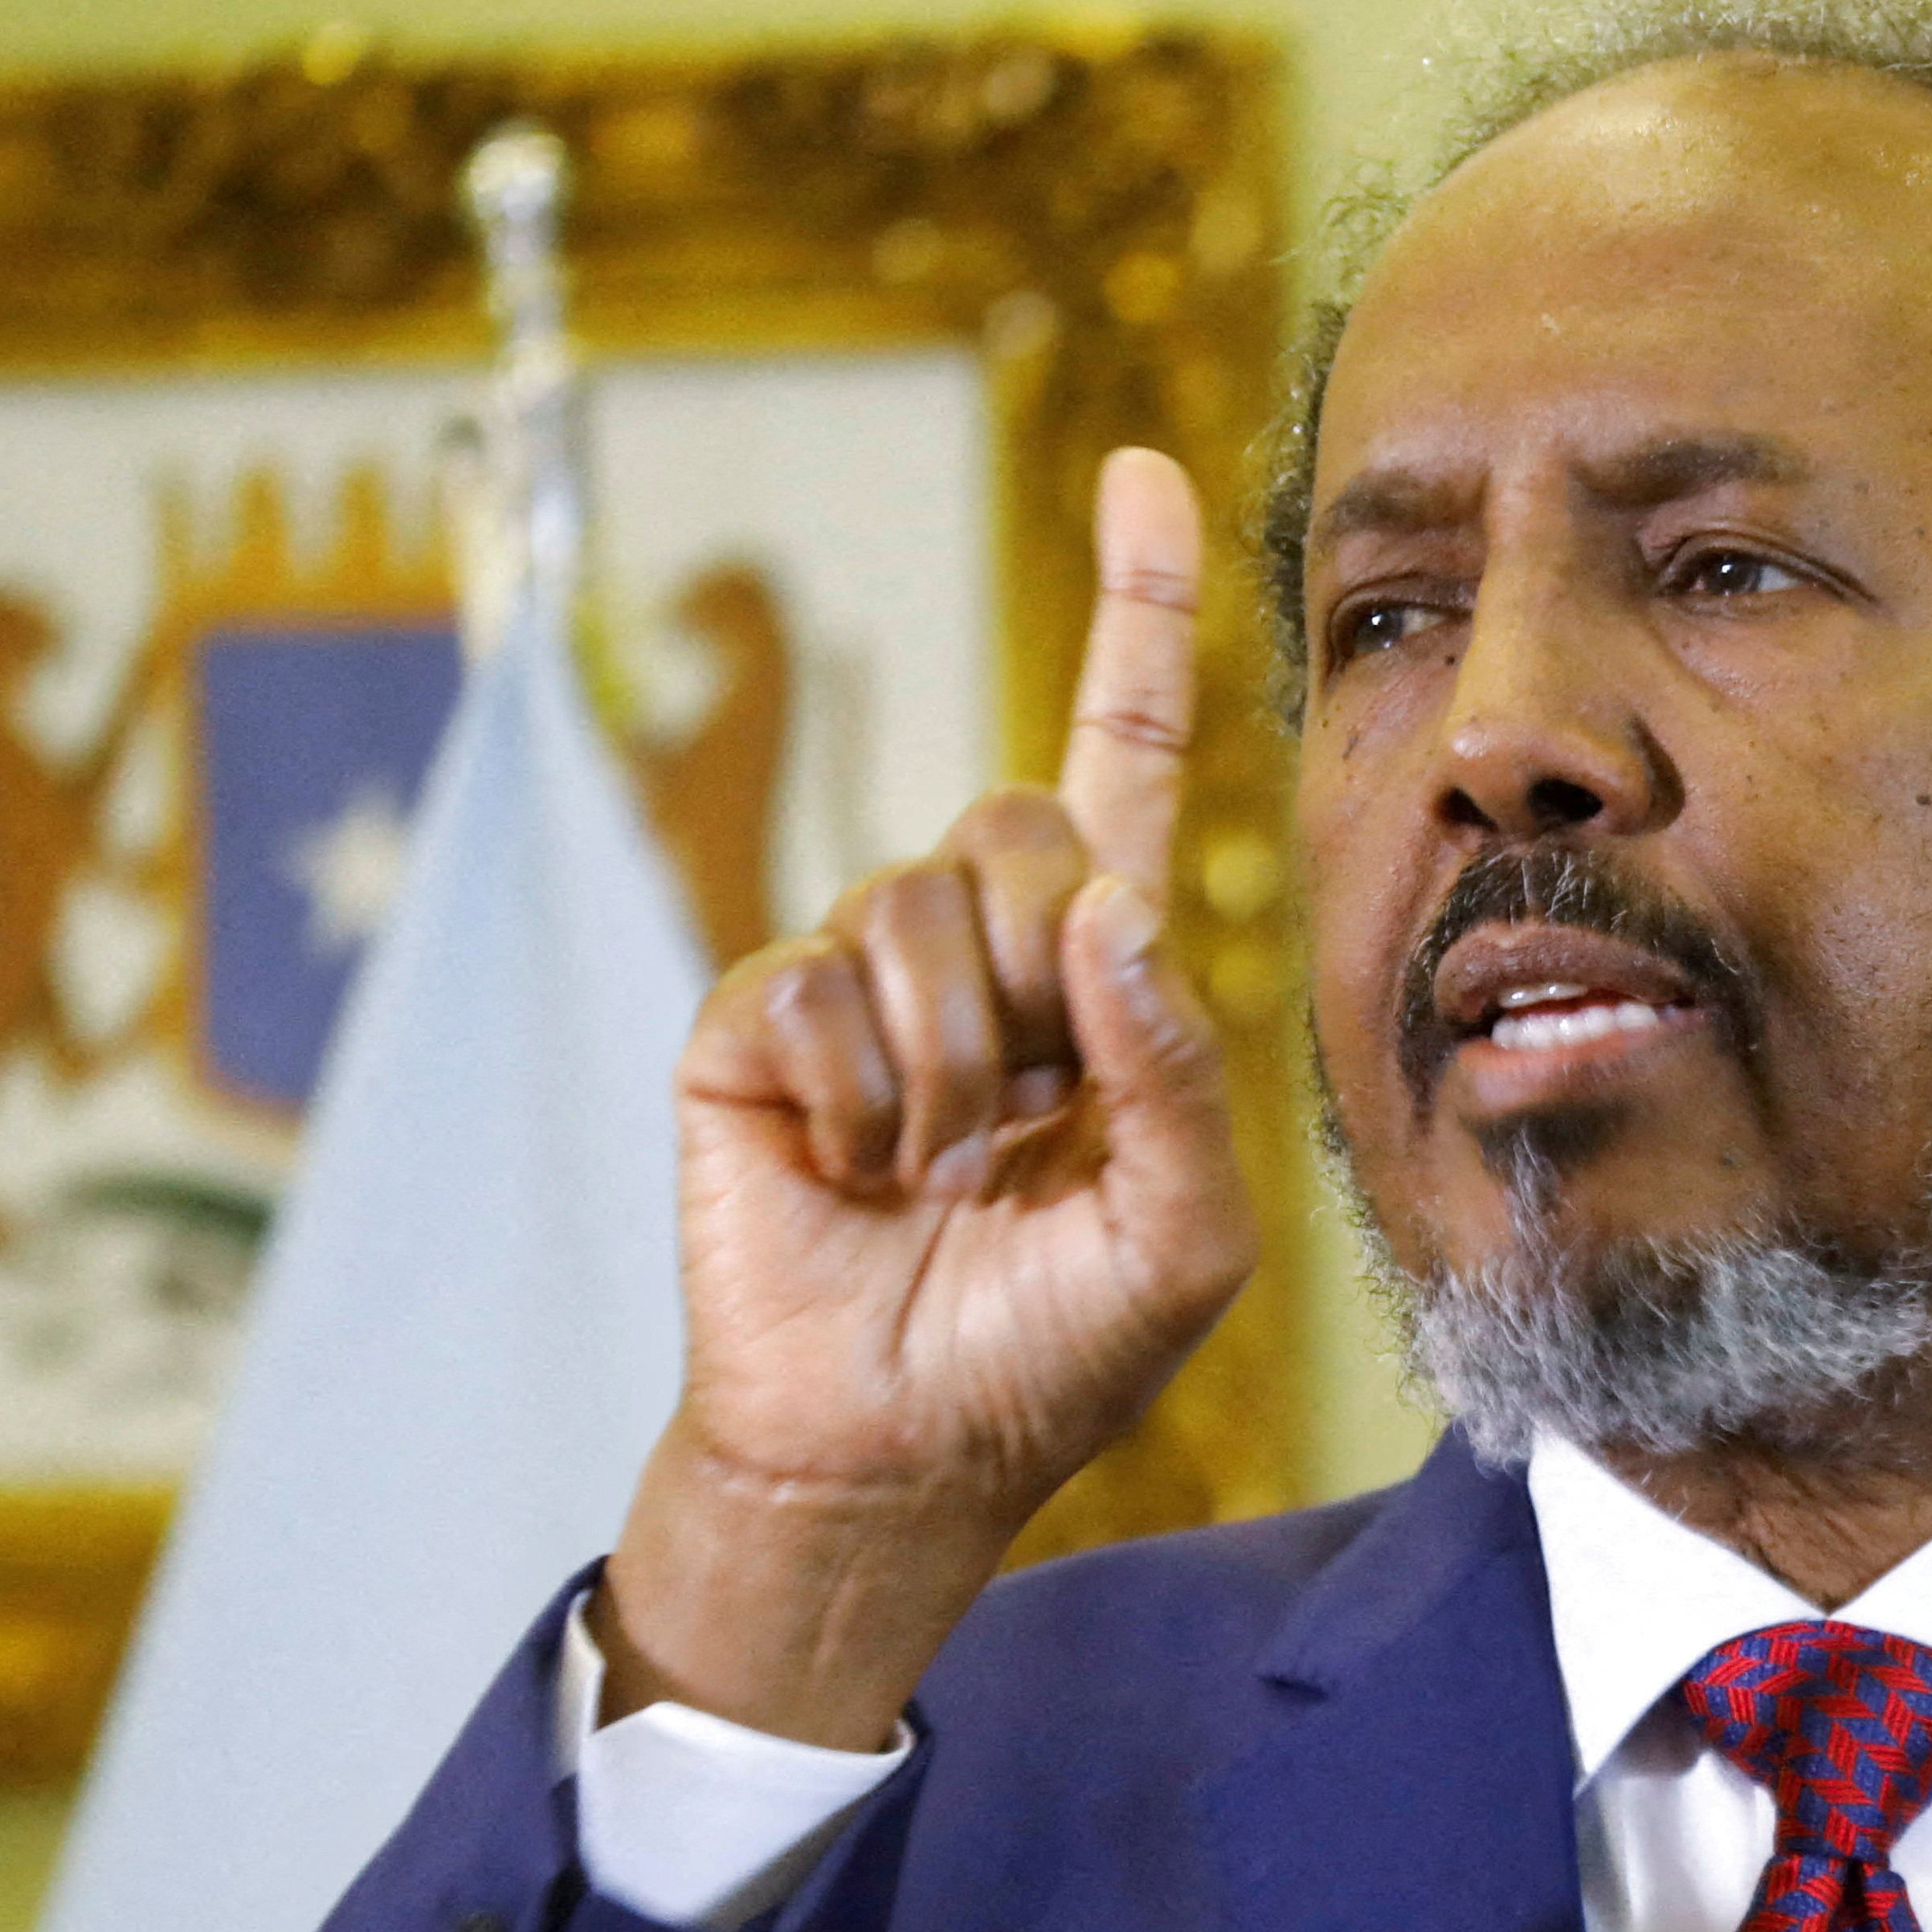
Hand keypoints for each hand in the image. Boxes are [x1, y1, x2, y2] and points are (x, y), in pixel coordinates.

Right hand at [594, 449, 1259, 1748]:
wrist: (890, 1456)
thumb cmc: (1048, 1352)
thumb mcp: (1181, 1236)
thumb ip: (1179, 1073)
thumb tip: (1112, 909)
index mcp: (1096, 977)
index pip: (1125, 756)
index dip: (1140, 617)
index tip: (1144, 475)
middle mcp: (976, 950)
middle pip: (1015, 819)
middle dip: (1038, 974)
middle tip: (1016, 1124)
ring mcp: (851, 979)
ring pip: (913, 907)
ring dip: (943, 1070)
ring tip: (926, 1174)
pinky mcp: (750, 1026)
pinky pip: (809, 986)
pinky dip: (849, 1100)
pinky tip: (843, 1174)